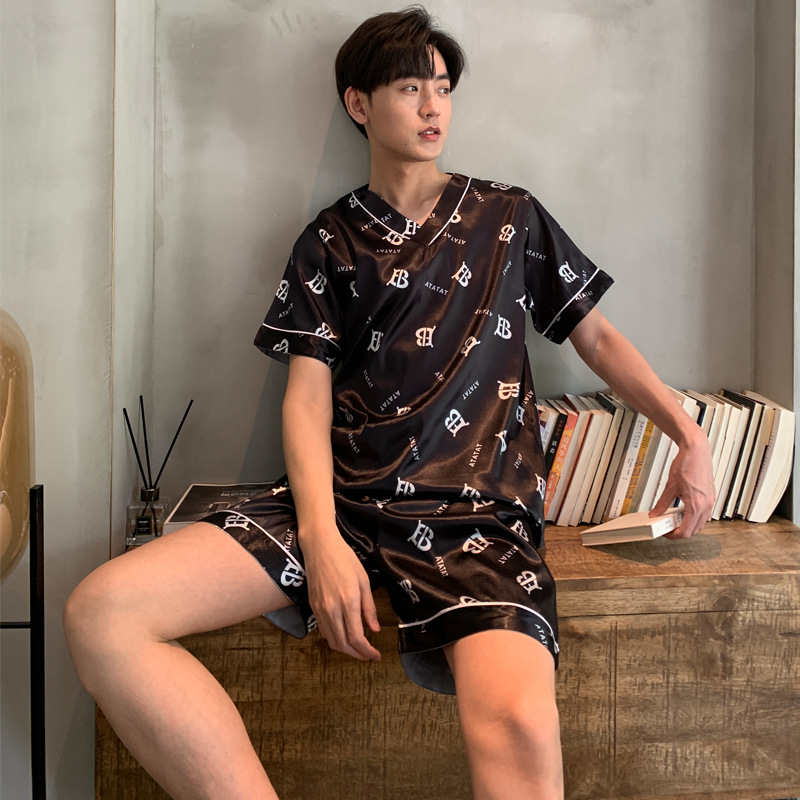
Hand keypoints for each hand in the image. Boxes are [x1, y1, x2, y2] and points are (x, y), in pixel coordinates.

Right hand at [300, 530, 380, 660]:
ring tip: (358, 648)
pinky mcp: (312, 606)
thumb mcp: (364, 581)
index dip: (367, 651)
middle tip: (369, 655)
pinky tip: (344, 635)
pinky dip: (334, 639)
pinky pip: (323, 630)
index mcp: (348, 602)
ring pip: (331, 640)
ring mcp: (320, 609)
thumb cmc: (345, 559)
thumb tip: (375, 630)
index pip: (356, 638)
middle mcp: (332, 610)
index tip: (376, 655)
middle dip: (357, 654)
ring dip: (345, 649)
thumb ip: (369, 608)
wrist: (320, 547)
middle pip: (343, 644)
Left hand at [650, 433, 714, 538]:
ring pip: (701, 523)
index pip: (686, 531)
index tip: (665, 533)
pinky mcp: (711, 496)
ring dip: (689, 525)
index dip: (673, 535)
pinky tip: (684, 512)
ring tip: (674, 520)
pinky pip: (704, 514)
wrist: (697, 451)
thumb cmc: (687, 464)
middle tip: (667, 528)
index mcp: (696, 505)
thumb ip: (662, 503)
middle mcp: (707, 505)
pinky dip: (694, 517)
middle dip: (681, 532)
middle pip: (694, 530)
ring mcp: (711, 501)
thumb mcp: (670, 486)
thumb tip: (655, 513)